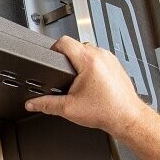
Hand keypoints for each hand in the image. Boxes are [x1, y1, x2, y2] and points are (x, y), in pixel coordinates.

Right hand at [25, 36, 147, 137]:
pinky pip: (99, 58)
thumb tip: (32, 103)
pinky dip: (92, 67)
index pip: (64, 41)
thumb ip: (47, 104)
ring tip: (78, 81)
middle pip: (75, 46)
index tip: (50, 58)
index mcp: (88, 60)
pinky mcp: (115, 64)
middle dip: (67, 60)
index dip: (53, 49)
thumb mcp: (69, 109)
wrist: (127, 118)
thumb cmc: (106, 111)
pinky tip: (91, 84)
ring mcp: (110, 58)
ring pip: (88, 52)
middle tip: (64, 76)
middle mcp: (101, 55)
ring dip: (80, 63)